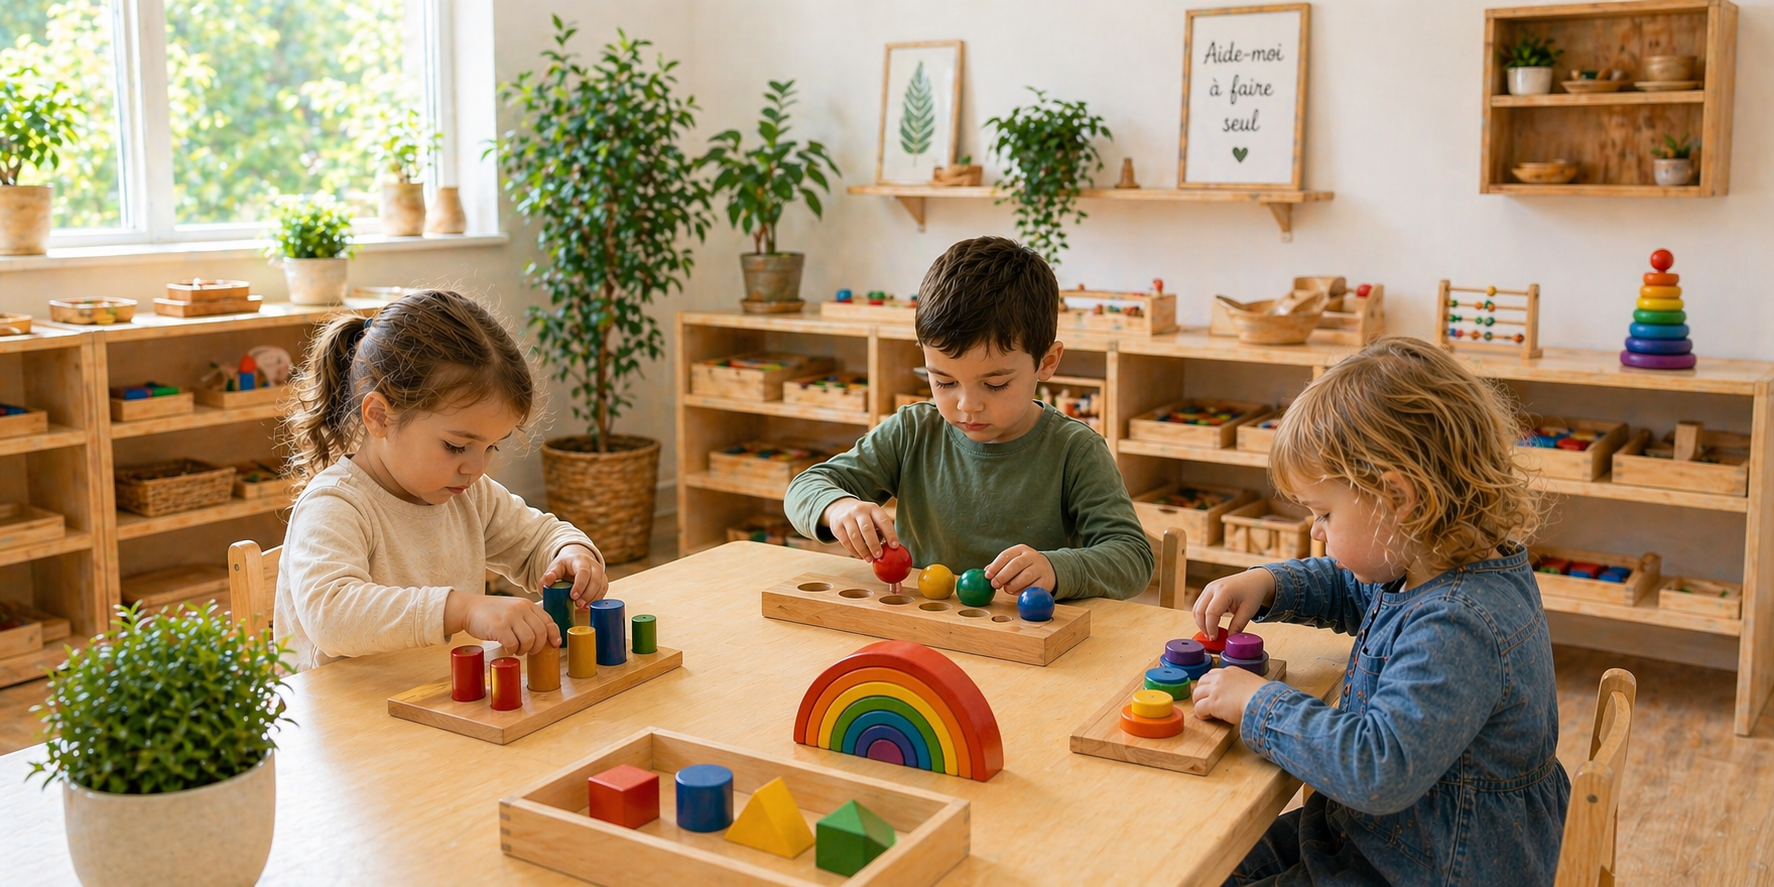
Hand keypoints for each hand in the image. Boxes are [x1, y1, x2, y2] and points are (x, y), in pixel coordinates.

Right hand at [444, 592, 560, 655]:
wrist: (469, 608)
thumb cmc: (493, 612)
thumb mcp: (514, 609)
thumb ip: (528, 618)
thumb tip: (545, 635)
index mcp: (527, 604)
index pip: (548, 620)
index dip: (554, 635)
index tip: (554, 644)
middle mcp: (521, 608)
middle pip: (541, 633)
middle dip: (537, 646)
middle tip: (529, 651)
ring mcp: (510, 617)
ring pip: (529, 640)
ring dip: (524, 649)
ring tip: (516, 649)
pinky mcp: (499, 627)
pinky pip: (513, 644)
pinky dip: (512, 650)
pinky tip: (507, 648)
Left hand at [541, 543, 606, 606]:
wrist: (576, 560)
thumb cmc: (565, 566)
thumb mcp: (555, 567)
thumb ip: (549, 575)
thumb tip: (545, 583)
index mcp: (580, 560)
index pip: (583, 572)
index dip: (580, 585)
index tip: (573, 596)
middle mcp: (593, 565)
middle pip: (596, 580)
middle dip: (588, 594)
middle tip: (578, 604)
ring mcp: (600, 573)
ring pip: (601, 586)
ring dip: (593, 598)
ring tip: (582, 606)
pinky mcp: (603, 581)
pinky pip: (603, 591)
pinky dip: (597, 599)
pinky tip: (588, 605)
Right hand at [822, 498, 899, 560]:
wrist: (840, 507)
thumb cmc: (863, 517)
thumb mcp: (873, 517)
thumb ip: (880, 530)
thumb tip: (890, 549)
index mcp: (873, 508)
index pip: (883, 520)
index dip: (890, 534)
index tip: (895, 546)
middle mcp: (859, 510)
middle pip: (867, 528)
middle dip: (874, 544)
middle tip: (879, 555)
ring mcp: (846, 517)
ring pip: (855, 536)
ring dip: (863, 550)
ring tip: (869, 559)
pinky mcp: (837, 526)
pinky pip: (845, 541)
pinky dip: (853, 551)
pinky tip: (860, 556)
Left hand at [984, 545, 1055, 595]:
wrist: (1048, 570)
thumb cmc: (1024, 567)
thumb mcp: (1012, 562)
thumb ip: (1000, 567)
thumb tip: (986, 572)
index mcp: (1021, 549)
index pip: (1006, 555)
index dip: (995, 566)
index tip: (987, 575)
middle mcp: (1032, 556)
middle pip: (1016, 564)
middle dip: (1003, 575)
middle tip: (994, 584)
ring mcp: (1040, 568)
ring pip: (1026, 576)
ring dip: (1013, 585)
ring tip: (1007, 589)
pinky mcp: (1045, 581)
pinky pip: (1033, 587)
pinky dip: (1023, 591)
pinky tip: (1018, 592)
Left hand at [1192, 666, 1271, 725]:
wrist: (1264, 701)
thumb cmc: (1264, 696)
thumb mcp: (1252, 683)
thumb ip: (1243, 685)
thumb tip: (1245, 694)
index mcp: (1231, 671)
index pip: (1213, 674)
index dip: (1211, 684)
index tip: (1213, 692)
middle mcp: (1220, 678)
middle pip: (1202, 681)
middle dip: (1202, 691)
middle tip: (1204, 701)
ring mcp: (1215, 689)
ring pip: (1197, 693)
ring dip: (1199, 702)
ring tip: (1204, 710)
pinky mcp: (1212, 703)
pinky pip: (1198, 708)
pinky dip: (1200, 713)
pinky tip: (1207, 717)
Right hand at [1193, 567, 1276, 640]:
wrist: (1254, 579)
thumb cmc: (1252, 592)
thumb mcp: (1249, 611)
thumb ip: (1238, 625)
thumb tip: (1229, 639)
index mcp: (1224, 591)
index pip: (1211, 612)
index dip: (1211, 628)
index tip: (1215, 638)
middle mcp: (1212, 588)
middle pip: (1199, 611)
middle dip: (1203, 627)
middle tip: (1211, 638)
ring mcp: (1208, 588)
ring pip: (1196, 609)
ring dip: (1201, 623)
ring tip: (1211, 633)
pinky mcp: (1207, 591)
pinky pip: (1199, 606)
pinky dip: (1202, 617)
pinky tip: (1211, 624)